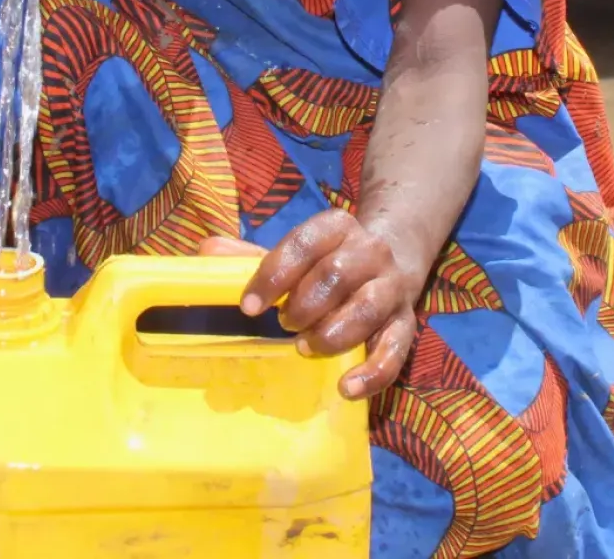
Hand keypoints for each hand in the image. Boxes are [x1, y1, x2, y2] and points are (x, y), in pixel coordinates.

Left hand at [215, 212, 425, 400]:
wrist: (395, 256)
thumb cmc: (329, 259)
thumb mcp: (297, 251)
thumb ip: (252, 254)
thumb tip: (206, 250)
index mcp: (336, 226)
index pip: (303, 243)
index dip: (273, 275)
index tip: (249, 306)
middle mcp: (370, 251)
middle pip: (336, 275)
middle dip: (303, 305)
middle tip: (283, 324)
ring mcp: (392, 286)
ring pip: (366, 308)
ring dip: (331, 333)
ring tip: (304, 347)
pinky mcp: (407, 322)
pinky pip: (396, 349)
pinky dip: (371, 372)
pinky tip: (345, 387)